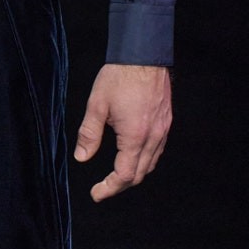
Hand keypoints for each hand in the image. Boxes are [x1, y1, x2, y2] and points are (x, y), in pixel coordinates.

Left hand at [74, 63, 172, 202]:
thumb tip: (81, 157)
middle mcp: (153, 136)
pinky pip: (157, 150)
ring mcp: (163, 129)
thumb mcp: (97, 105)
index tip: (96, 193)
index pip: (125, 174)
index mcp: (135, 135)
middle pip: (140, 174)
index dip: (109, 188)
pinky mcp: (166, 122)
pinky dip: (145, 160)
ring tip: (116, 175)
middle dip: (120, 185)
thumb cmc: (120, 76)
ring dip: (134, 173)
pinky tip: (133, 155)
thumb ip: (89, 134)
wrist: (144, 54)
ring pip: (151, 163)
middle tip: (102, 188)